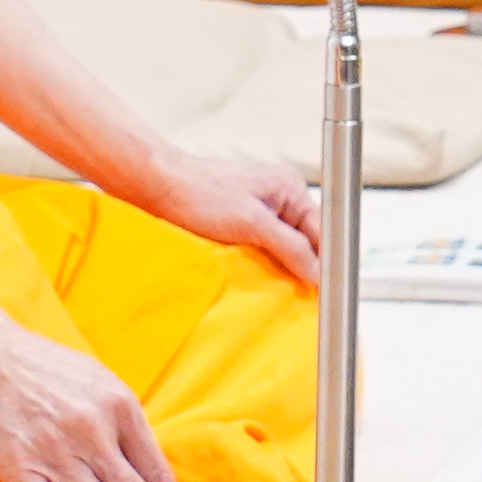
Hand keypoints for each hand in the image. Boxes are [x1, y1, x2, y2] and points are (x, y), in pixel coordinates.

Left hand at [129, 143, 322, 286]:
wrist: (157, 187)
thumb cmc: (199, 194)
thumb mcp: (252, 223)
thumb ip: (290, 247)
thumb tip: (317, 271)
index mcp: (290, 187)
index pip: (322, 231)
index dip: (324, 261)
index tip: (323, 290)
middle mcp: (280, 196)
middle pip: (306, 241)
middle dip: (302, 266)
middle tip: (300, 294)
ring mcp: (261, 208)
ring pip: (285, 247)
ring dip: (281, 266)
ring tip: (277, 287)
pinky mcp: (242, 220)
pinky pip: (265, 247)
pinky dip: (263, 262)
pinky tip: (256, 275)